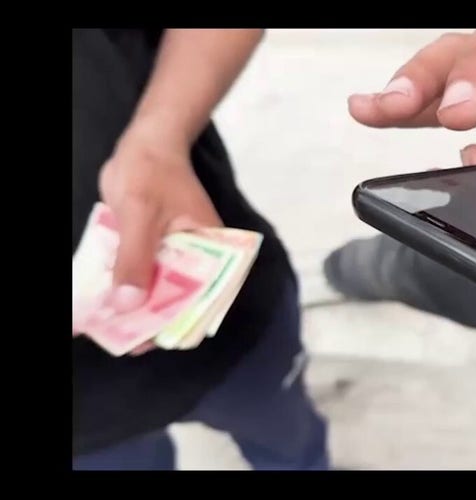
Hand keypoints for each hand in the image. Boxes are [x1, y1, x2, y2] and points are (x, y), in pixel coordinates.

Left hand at [96, 124, 221, 353]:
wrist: (145, 142)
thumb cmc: (152, 172)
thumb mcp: (141, 216)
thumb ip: (136, 259)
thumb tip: (128, 305)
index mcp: (212, 250)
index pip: (204, 295)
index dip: (180, 322)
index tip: (152, 341)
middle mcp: (197, 256)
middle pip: (179, 297)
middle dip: (152, 318)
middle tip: (123, 339)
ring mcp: (174, 253)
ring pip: (157, 288)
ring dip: (134, 306)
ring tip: (108, 328)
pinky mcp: (154, 248)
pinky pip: (141, 273)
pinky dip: (122, 286)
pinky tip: (100, 302)